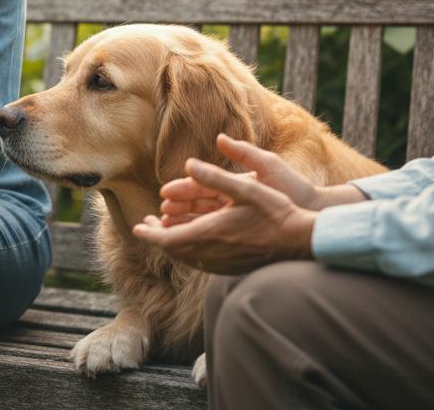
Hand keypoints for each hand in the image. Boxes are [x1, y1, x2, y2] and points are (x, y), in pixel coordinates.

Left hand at [132, 140, 317, 274]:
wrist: (299, 241)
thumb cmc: (275, 211)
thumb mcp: (246, 187)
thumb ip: (215, 177)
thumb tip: (188, 165)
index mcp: (210, 233)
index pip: (167, 239)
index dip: (148, 234)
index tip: (135, 228)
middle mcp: (212, 253)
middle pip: (173, 250)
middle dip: (157, 236)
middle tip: (146, 224)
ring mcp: (222, 264)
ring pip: (186, 258)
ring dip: (172, 244)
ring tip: (166, 229)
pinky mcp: (231, 268)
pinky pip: (200, 263)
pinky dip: (188, 251)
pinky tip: (192, 241)